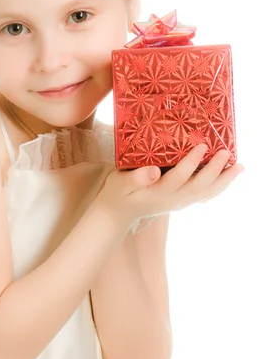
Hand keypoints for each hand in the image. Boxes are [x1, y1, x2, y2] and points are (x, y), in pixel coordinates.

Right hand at [94, 144, 243, 229]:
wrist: (118, 212)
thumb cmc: (117, 192)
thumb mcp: (120, 182)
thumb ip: (135, 177)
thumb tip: (154, 170)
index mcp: (159, 192)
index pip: (179, 176)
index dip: (192, 162)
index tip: (203, 146)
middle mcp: (173, 199)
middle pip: (200, 187)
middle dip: (216, 170)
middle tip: (227, 152)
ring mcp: (179, 203)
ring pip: (206, 193)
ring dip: (224, 181)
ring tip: (239, 167)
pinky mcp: (181, 202)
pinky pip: (204, 195)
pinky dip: (218, 186)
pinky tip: (227, 177)